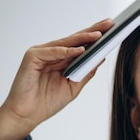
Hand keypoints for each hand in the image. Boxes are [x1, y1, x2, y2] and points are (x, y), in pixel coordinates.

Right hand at [0, 19, 112, 139]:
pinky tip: (80, 50)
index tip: (113, 31)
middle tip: (109, 24)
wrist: (27, 115)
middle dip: (93, 31)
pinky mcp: (32, 57)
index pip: (81, 44)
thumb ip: (85, 72)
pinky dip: (66, 51)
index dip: (96, 38)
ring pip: (65, 43)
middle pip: (75, 40)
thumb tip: (101, 58)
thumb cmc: (47, 102)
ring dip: (83, 38)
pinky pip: (52, 51)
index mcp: (61, 59)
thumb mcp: (73, 86)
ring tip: (99, 35)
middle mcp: (51, 53)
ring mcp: (41, 53)